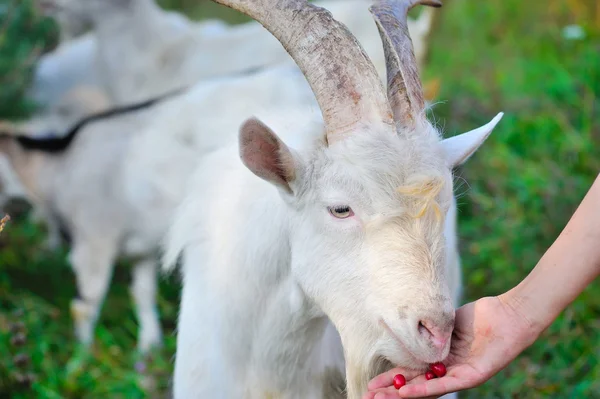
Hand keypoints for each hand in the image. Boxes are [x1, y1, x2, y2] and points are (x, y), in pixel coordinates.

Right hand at [363, 295, 537, 398]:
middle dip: (390, 392)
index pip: (411, 372)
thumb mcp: (445, 323)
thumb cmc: (479, 316)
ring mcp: (459, 375)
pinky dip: (424, 388)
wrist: (507, 314)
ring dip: (401, 395)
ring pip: (426, 389)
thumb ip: (428, 334)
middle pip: (414, 384)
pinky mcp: (472, 376)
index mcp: (440, 359)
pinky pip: (444, 385)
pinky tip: (405, 392)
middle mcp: (447, 371)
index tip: (372, 384)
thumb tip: (404, 334)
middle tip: (368, 397)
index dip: (390, 379)